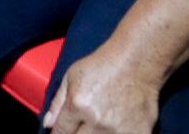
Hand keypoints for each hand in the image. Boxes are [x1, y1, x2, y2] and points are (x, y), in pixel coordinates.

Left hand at [43, 46, 160, 133]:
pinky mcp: (140, 133)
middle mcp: (98, 121)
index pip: (61, 133)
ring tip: (102, 121)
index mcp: (79, 105)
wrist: (137, 61)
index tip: (64, 132)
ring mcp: (120, 130)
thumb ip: (57, 103)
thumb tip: (48, 125)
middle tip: (86, 123)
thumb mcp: (71, 77)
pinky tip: (118, 125)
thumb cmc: (103, 66)